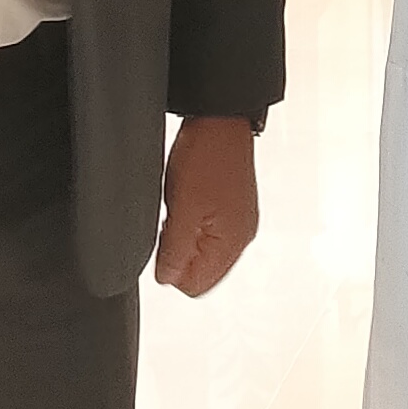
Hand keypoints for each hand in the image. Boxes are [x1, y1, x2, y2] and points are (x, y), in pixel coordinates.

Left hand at [153, 114, 259, 296]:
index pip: (197, 286)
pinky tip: (186, 200)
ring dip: (184, 236)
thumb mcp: (182, 210)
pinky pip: (207, 231)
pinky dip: (191, 223)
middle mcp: (241, 237)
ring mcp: (238, 221)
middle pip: (201, 271)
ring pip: (202, 251)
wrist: (220, 122)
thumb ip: (175, 251)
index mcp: (232, 243)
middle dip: (179, 253)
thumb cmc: (207, 158)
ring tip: (180, 206)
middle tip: (173, 220)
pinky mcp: (233, 207)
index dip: (172, 269)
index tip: (166, 240)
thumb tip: (168, 279)